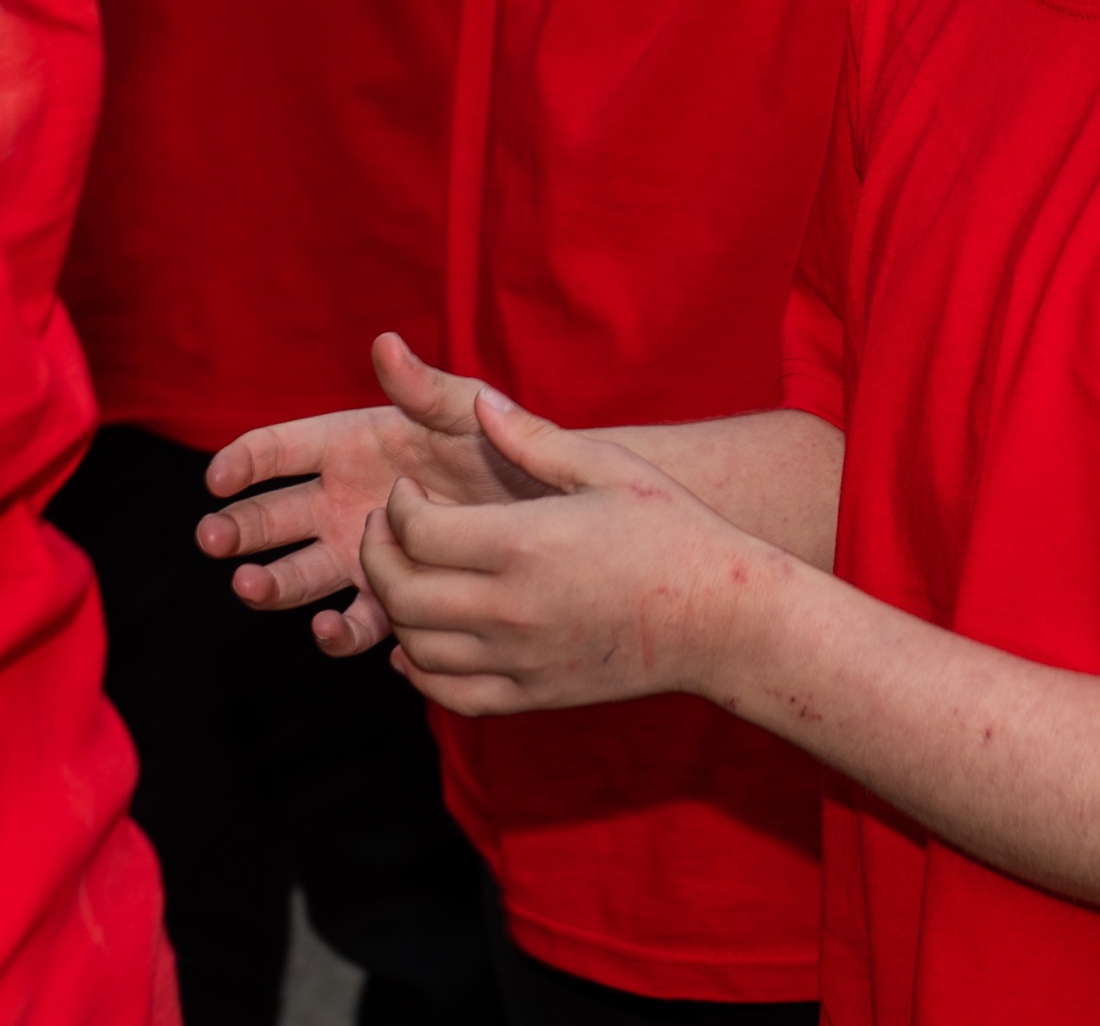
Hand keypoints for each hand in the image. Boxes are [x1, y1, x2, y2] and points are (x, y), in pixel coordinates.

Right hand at [202, 333, 558, 655]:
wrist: (545, 503)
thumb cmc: (500, 442)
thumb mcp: (465, 411)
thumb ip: (423, 387)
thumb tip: (385, 342)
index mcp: (350, 446)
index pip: (282, 450)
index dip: (245, 460)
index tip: (217, 478)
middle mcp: (343, 501)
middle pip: (273, 517)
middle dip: (238, 528)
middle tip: (213, 538)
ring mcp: (360, 553)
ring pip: (299, 573)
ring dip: (268, 583)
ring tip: (250, 586)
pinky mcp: (389, 598)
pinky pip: (354, 621)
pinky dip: (337, 631)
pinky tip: (329, 628)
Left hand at [363, 386, 787, 716]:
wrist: (720, 619)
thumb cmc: (670, 529)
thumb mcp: (607, 467)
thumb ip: (533, 438)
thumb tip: (477, 404)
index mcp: (524, 544)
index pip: (418, 531)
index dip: (399, 506)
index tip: (409, 491)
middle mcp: (510, 609)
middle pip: (402, 591)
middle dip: (380, 554)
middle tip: (389, 528)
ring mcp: (518, 659)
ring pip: (415, 646)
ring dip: (394, 610)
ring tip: (409, 576)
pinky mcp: (531, 695)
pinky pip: (448, 693)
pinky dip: (419, 670)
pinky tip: (419, 643)